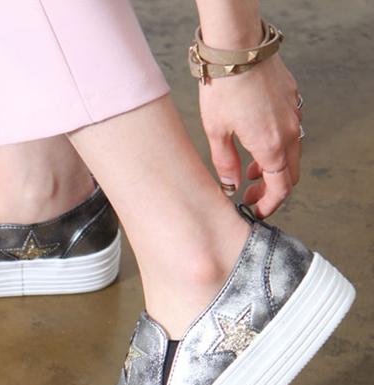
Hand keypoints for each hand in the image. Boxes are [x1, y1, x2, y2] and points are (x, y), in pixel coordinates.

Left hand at [199, 55, 303, 217]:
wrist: (238, 48)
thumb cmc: (225, 88)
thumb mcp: (216, 133)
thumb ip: (225, 164)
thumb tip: (230, 185)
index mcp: (271, 146)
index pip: (281, 188)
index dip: (269, 205)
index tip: (256, 211)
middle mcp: (289, 133)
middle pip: (290, 174)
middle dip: (271, 190)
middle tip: (250, 194)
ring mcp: (293, 115)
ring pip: (292, 154)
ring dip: (273, 168)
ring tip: (248, 171)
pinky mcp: (291, 100)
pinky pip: (291, 132)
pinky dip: (276, 147)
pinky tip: (256, 144)